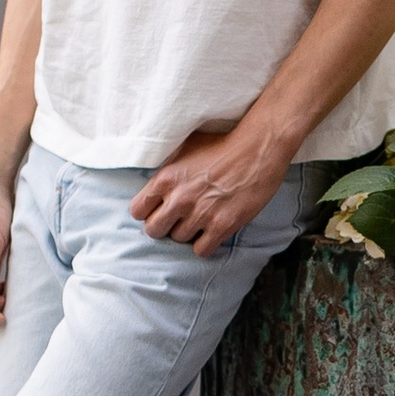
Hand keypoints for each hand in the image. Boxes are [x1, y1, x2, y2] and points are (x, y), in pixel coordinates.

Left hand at [133, 109, 292, 256]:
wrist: (257, 149)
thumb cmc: (222, 145)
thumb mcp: (185, 149)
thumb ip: (167, 170)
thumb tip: (154, 186)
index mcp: (166, 178)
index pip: (137, 210)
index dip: (147, 212)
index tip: (158, 210)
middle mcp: (179, 198)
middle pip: (154, 230)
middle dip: (163, 226)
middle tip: (177, 219)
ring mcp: (201, 214)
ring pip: (178, 240)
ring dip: (187, 233)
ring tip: (200, 219)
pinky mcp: (222, 226)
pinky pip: (201, 250)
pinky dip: (205, 244)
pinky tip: (211, 232)